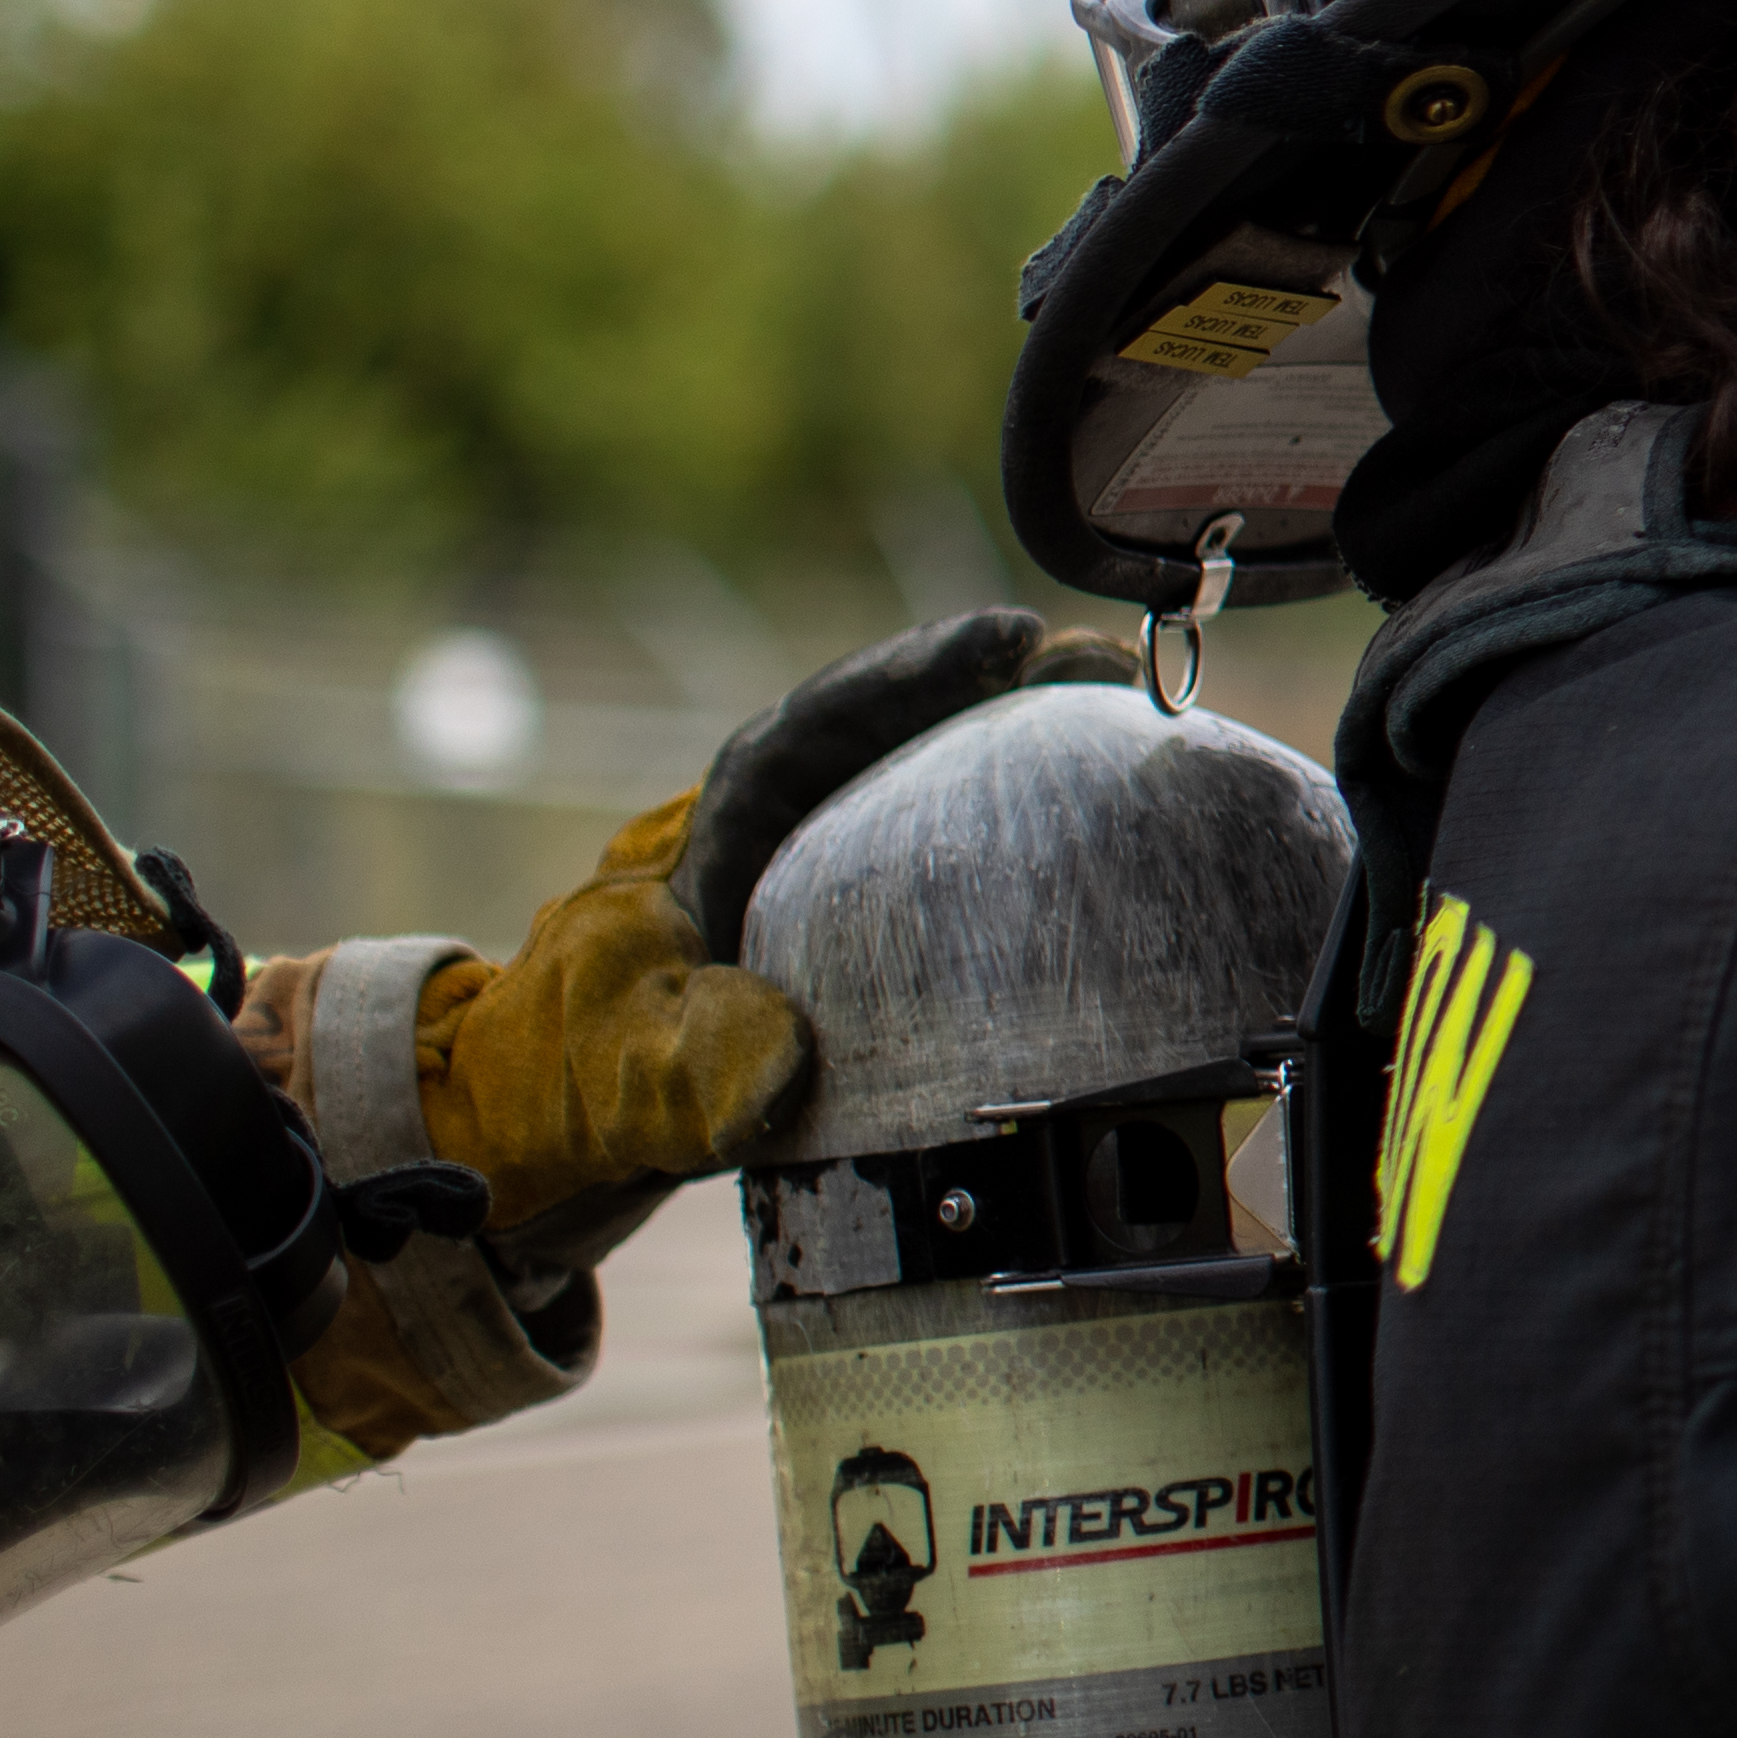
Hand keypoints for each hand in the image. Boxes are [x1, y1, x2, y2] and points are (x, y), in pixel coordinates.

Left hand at [416, 608, 1100, 1234]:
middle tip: (1106, 662)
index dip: (924, 668)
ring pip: (946, 743)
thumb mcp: (635, 1066)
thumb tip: (782, 1066)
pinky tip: (1108, 783)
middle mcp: (800, 799)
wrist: (604, 1094)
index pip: (831, 712)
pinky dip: (1035, 778)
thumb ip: (694, 1064)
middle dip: (1006, 671)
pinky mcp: (887, 867)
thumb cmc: (608, 1065)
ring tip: (1131, 697)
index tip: (1011, 643)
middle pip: (909, 705)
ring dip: (1033, 713)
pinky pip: (966, 800)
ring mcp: (848, 827)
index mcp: (735, 812)